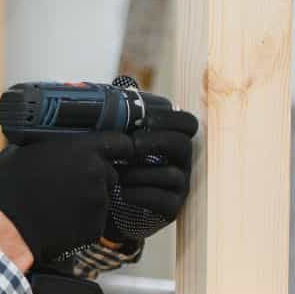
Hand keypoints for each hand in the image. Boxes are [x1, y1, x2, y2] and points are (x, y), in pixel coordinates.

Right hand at [0, 132, 133, 266]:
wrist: (8, 228)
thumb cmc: (11, 189)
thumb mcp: (21, 152)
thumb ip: (44, 145)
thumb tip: (43, 142)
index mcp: (83, 150)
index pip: (120, 142)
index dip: (119, 147)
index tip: (117, 150)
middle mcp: (97, 173)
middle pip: (110, 173)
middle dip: (96, 178)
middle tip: (71, 184)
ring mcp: (98, 202)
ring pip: (102, 197)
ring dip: (88, 200)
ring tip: (61, 204)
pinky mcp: (95, 226)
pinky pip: (94, 219)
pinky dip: (83, 220)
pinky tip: (61, 219)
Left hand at [103, 109, 198, 243]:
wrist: (107, 209)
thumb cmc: (115, 168)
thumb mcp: (118, 140)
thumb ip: (125, 115)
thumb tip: (125, 83)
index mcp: (172, 141)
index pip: (187, 124)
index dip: (170, 119)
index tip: (145, 119)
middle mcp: (181, 163)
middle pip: (183, 145)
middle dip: (156, 142)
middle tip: (132, 143)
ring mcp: (179, 187)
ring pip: (171, 174)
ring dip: (141, 171)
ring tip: (117, 171)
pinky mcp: (171, 210)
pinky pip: (162, 199)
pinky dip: (140, 194)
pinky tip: (122, 191)